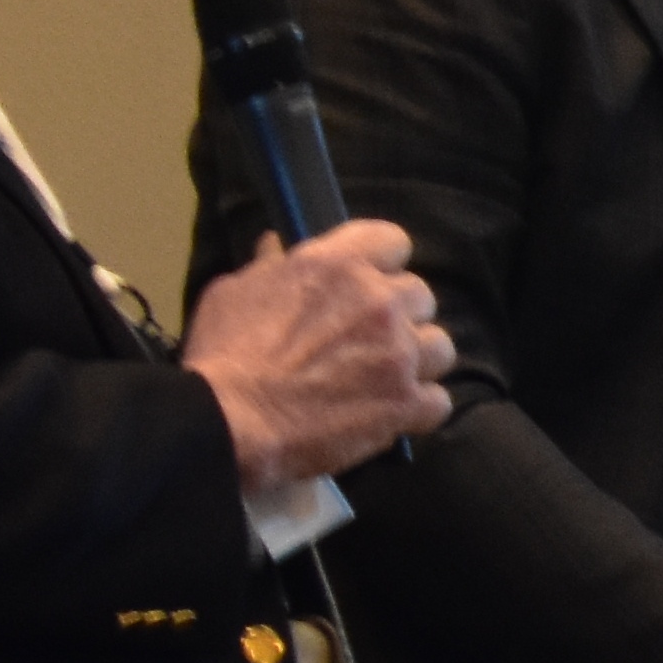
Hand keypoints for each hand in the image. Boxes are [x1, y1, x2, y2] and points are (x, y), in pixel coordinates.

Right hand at [184, 222, 453, 491]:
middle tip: (370, 340)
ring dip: (418, 361)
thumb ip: (267, 268)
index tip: (370, 281)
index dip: (383, 263)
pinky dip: (419, 409)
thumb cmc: (223, 355)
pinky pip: (438, 401)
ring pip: (439, 347)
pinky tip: (393, 415)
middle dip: (400, 316)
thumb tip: (274, 244)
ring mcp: (399, 353)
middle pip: (420, 296)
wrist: (228, 421)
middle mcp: (379, 301)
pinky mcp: (405, 402)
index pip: (392, 241)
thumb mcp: (234, 294)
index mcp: (338, 265)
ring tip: (386, 378)